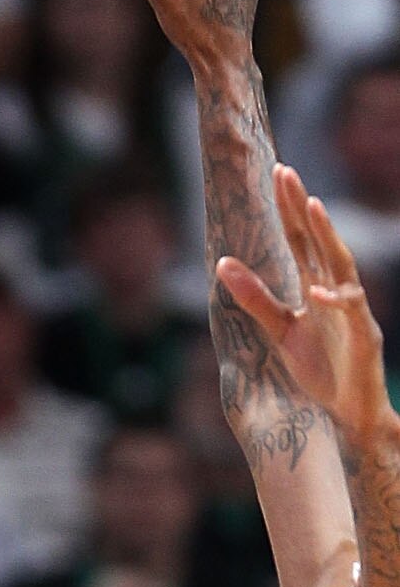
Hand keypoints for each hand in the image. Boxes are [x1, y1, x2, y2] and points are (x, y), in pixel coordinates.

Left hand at [216, 164, 393, 442]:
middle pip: (318, 241)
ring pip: (340, 265)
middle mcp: (335, 290)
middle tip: (286, 173)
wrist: (348, 413)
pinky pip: (350, 312)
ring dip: (326, 235)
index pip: (300, 240)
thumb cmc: (319, 370)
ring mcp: (352, 310)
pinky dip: (334, 302)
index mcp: (315, 287)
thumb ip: (256, 300)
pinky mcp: (363, 334)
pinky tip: (318, 293)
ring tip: (312, 206)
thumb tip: (222, 264)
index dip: (288, 209)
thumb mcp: (281, 332)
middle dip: (302, 207)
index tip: (277, 173)